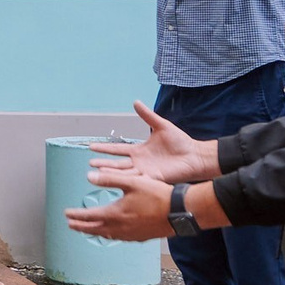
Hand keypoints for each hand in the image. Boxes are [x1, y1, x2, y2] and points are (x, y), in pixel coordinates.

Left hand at [65, 169, 175, 240]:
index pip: (89, 217)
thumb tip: (89, 176)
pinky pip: (119, 237)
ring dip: (95, 231)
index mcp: (115, 214)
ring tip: (88, 229)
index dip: (76, 215)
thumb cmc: (158, 196)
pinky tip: (113, 232)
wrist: (180, 212)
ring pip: (107, 235)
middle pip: (94, 229)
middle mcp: (120, 227)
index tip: (66, 214)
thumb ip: (110, 179)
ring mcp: (130, 235)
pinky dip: (110, 234)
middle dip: (81, 226)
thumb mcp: (132, 182)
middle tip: (71, 225)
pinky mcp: (140, 237)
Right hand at [84, 101, 217, 184]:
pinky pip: (138, 180)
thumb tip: (136, 102)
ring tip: (97, 174)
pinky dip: (128, 181)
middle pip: (117, 163)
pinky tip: (117, 182)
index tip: (91, 146)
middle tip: (90, 165)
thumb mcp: (161, 126)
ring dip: (111, 174)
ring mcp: (145, 171)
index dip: (104, 148)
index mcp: (139, 150)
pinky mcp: (153, 178)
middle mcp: (139, 162)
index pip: (117, 149)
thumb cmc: (180, 142)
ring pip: (124, 173)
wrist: (194, 155)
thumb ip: (148, 116)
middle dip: (103, 164)